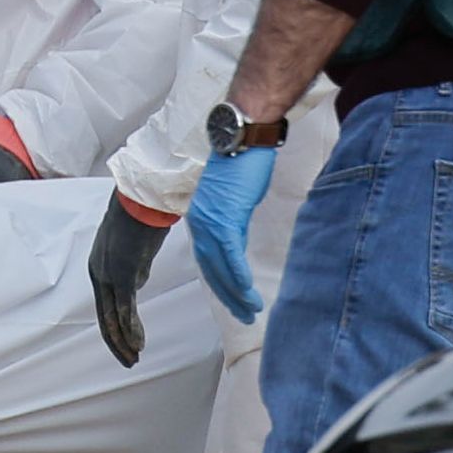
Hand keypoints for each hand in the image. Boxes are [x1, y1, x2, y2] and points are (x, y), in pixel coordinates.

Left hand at [87, 196, 175, 366]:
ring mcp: (109, 275)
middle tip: (129, 361)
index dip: (116, 328)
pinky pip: (124, 309)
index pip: (105, 306)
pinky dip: (131, 329)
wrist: (139, 198)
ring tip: (134, 360)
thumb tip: (138, 282)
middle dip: (117, 343)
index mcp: (100, 267)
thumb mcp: (135, 248)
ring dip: (124, 342)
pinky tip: (137, 346)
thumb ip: (135, 267)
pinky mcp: (121, 274)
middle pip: (105, 318)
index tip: (129, 344)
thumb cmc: (140, 215)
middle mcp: (99, 273)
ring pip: (112, 318)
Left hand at [187, 146, 276, 322]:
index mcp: (201, 219)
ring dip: (237, 293)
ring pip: (221, 268)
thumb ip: (234, 222)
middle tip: (244, 315)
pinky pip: (231, 256)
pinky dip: (238, 276)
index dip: (221, 284)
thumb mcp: (235, 199)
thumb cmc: (243, 161)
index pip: (209, 260)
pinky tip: (248, 293)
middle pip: (212, 270)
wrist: (244, 137)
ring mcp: (210, 222)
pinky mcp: (225, 218)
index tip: (234, 300)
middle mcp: (200, 223)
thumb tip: (238, 242)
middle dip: (228, 296)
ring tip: (252, 310)